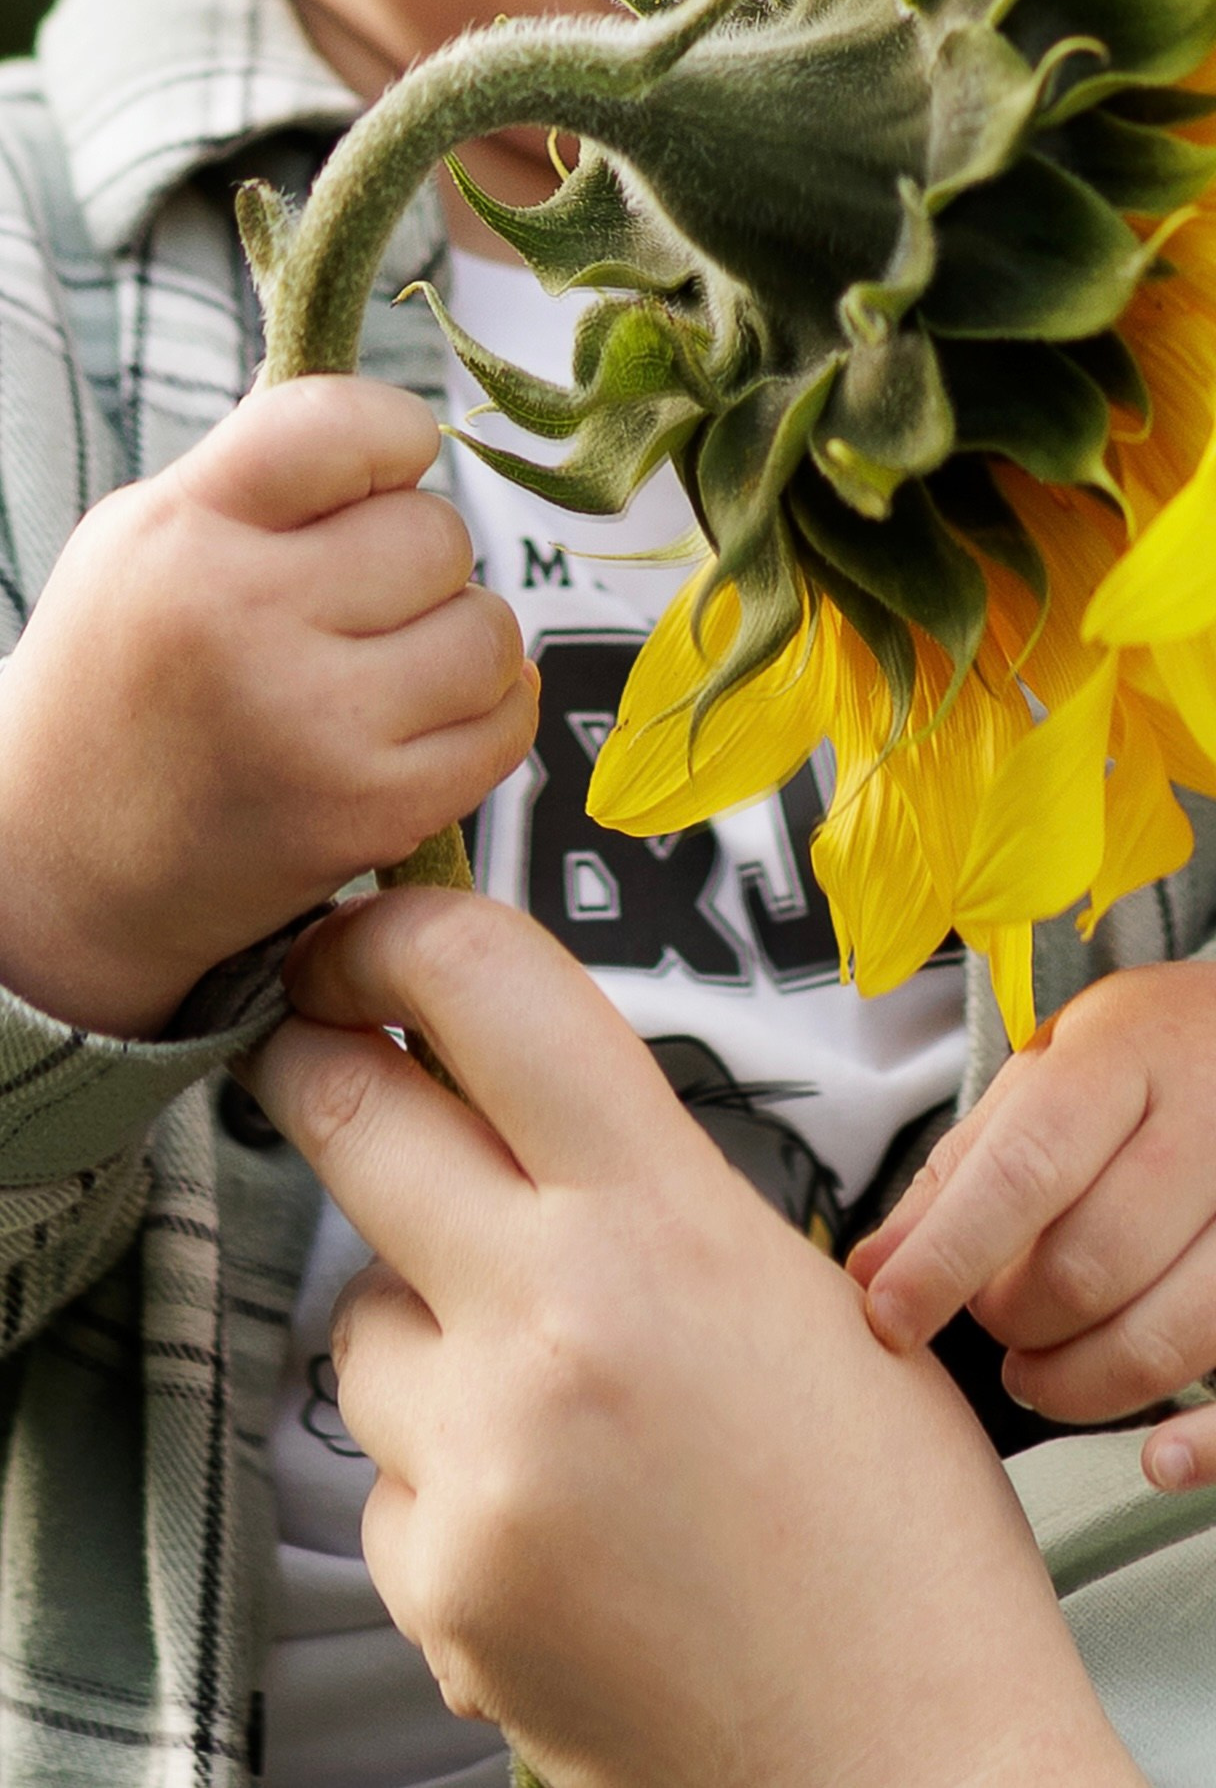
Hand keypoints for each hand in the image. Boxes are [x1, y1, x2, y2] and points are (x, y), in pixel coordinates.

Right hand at [0, 378, 536, 1035]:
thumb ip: (263, 479)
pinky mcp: (373, 809)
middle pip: (437, 535)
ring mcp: (317, 725)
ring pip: (490, 631)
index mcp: (182, 534)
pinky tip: (430, 718)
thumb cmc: (123, 688)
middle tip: (360, 606)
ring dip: (460, 641)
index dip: (394, 439)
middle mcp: (247, 622)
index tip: (383, 475)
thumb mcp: (139, 545)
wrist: (71, 867)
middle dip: (417, 562)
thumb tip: (411, 439)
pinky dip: (488, 713)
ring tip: (391, 666)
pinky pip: (506, 725)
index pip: (347, 424)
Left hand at [244, 888, 1144, 1787]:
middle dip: (317, 1067)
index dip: (393, 935)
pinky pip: (380, 1465)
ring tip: (547, 1390)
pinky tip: (548, 1504)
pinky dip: (441, 1461)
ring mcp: (477, 1461)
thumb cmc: (894, 1536)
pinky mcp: (432, 1580)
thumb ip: (654, 1188)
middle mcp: (553, 1329)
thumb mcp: (807, 1295)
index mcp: (670, 1228)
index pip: (483, 992)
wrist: (900, 1755)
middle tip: (325, 1060)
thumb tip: (525, 1110)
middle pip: (341, 1111)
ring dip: (417, 1316)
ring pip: (356, 1311)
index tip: (361, 945)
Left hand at [848, 962, 1215, 1493]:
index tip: (889, 1317)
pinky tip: (1157, 1456)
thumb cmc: (1139, 1062)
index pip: (1025, 1171)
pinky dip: (1206, 1442)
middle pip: (1093, 1262)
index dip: (948, 1257)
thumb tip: (870, 1271)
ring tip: (1039, 1373)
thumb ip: (958, 1174)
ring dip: (1084, 1381)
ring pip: (1174, 1331)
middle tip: (992, 1319)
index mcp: (1124, 1058)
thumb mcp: (1044, 1078)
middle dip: (1015, 1318)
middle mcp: (1210, 1121)